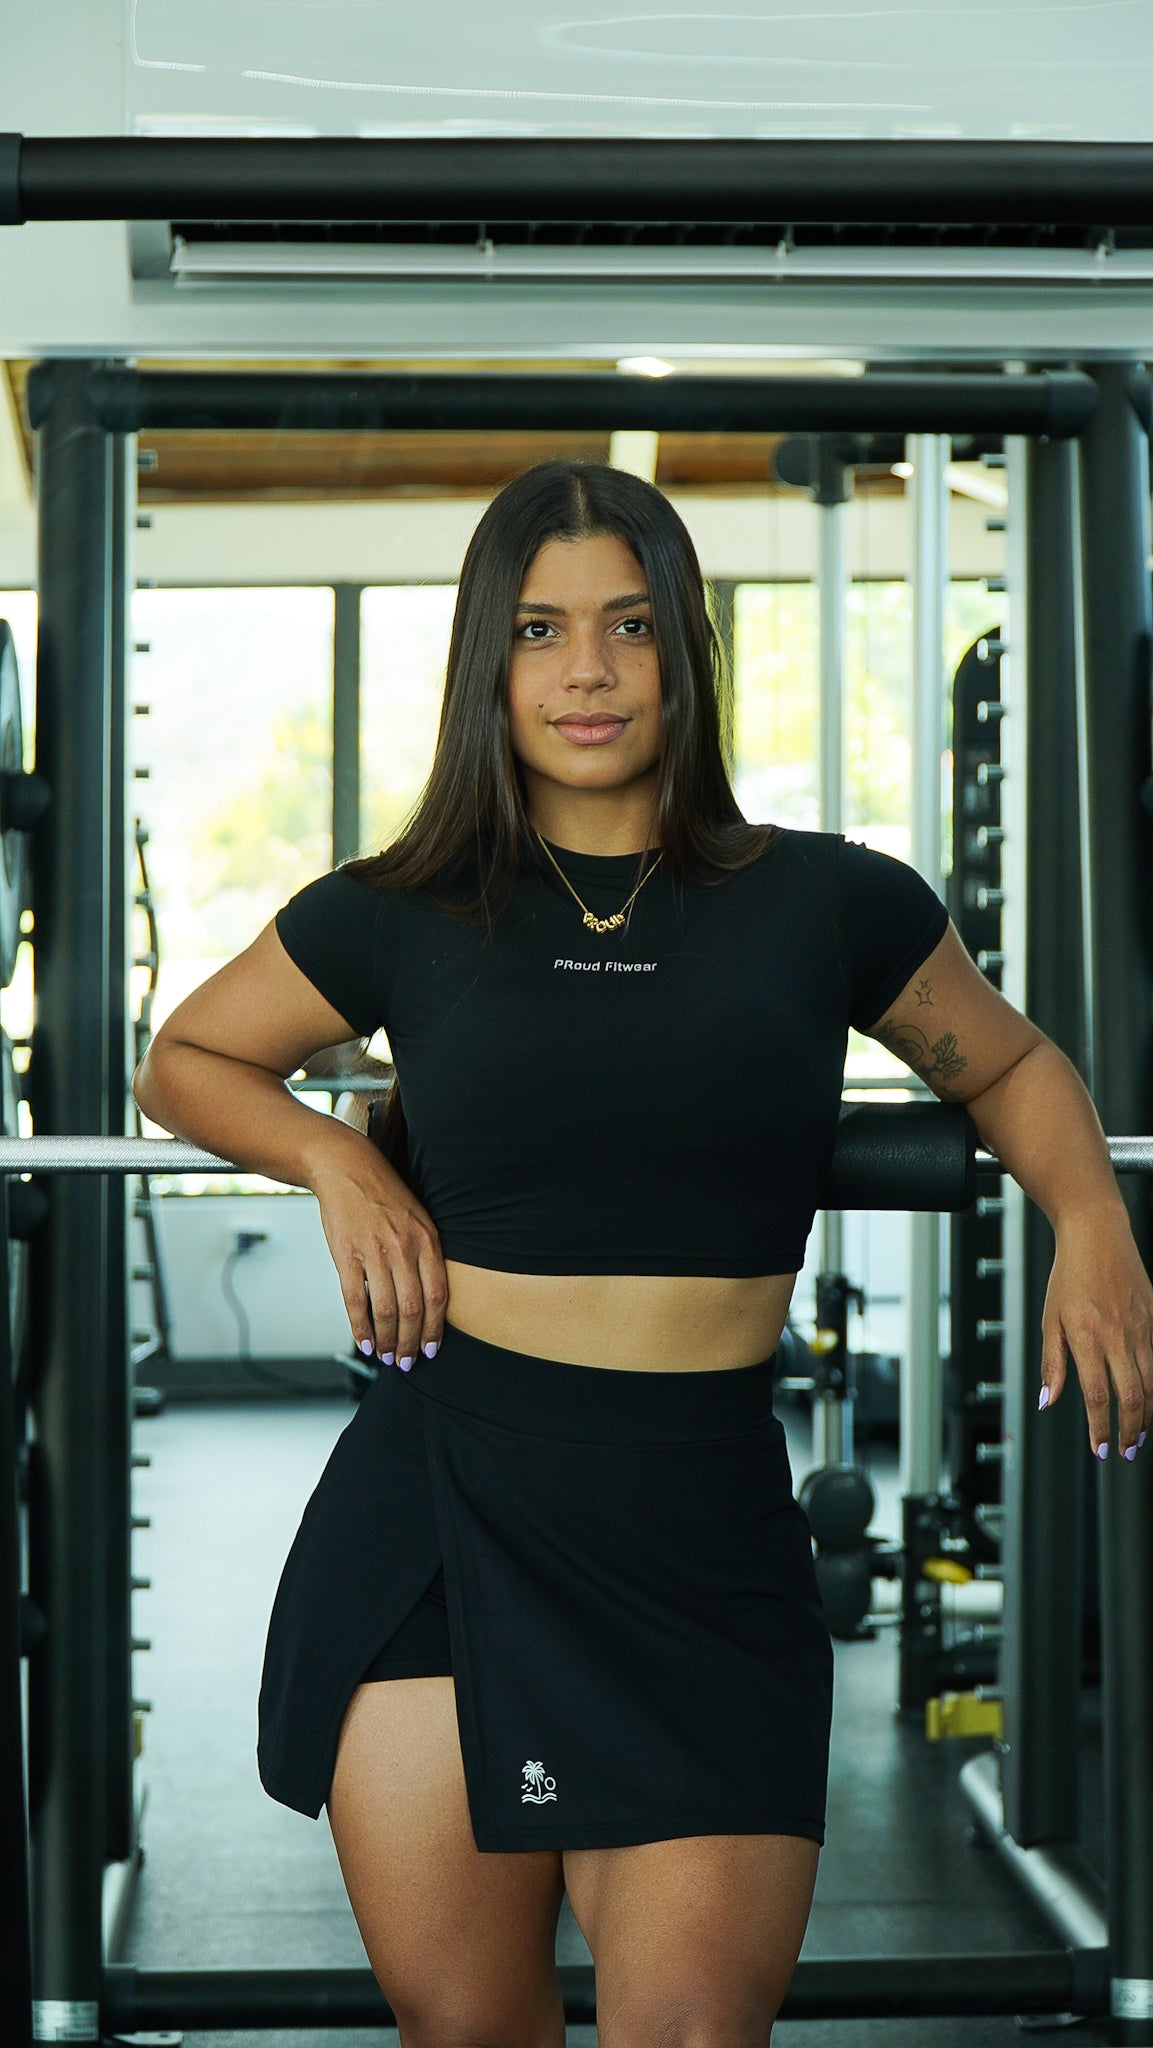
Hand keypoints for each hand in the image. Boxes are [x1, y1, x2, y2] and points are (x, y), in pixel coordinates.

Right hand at [310, 1157, 447, 1370]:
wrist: (346, 1167)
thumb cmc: (383, 1194)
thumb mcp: (418, 1218)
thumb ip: (425, 1254)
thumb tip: (429, 1297)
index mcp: (427, 1239)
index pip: (438, 1295)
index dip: (434, 1329)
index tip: (431, 1350)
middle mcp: (404, 1247)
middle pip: (413, 1309)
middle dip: (410, 1343)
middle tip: (406, 1362)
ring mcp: (374, 1251)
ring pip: (385, 1310)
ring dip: (386, 1341)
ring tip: (385, 1356)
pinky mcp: (346, 1254)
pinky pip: (355, 1300)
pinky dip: (360, 1326)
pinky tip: (364, 1340)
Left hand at [1039, 1206, 1152, 1460]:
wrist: (1097, 1234)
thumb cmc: (1069, 1275)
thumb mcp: (1050, 1319)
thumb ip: (1052, 1363)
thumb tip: (1048, 1402)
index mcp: (1087, 1336)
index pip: (1097, 1395)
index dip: (1100, 1428)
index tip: (1100, 1449)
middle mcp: (1117, 1335)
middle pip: (1132, 1396)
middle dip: (1130, 1430)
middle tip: (1125, 1451)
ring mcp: (1140, 1327)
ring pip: (1151, 1383)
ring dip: (1147, 1414)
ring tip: (1139, 1434)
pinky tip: (1150, 1400)